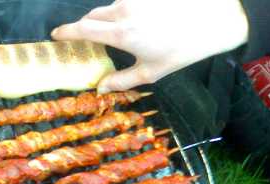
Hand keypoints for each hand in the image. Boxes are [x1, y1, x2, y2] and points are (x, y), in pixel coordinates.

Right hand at [52, 0, 248, 91]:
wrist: (213, 20)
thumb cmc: (181, 50)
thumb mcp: (151, 72)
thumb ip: (122, 81)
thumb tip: (101, 89)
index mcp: (120, 34)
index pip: (83, 30)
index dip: (66, 32)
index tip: (56, 35)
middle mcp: (123, 12)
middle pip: (92, 16)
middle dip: (84, 27)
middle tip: (84, 39)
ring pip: (109, 8)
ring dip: (105, 19)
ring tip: (116, 33)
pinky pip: (125, 2)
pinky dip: (123, 12)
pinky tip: (137, 22)